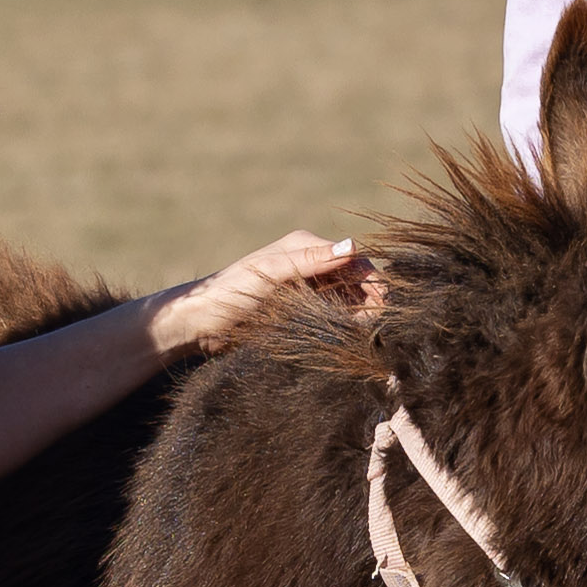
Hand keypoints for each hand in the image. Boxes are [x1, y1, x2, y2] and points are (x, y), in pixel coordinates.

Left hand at [157, 232, 371, 356]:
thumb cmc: (231, 292)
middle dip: (372, 300)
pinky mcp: (304, 314)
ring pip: (350, 301)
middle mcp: (312, 266)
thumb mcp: (272, 272)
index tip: (384, 304)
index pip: (355, 259)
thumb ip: (311, 260)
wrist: (202, 323)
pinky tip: (349, 338)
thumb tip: (352, 247)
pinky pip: (335, 318)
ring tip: (364, 335)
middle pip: (357, 280)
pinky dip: (346, 326)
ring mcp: (310, 290)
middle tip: (376, 325)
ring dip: (361, 316)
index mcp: (307, 247)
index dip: (374, 279)